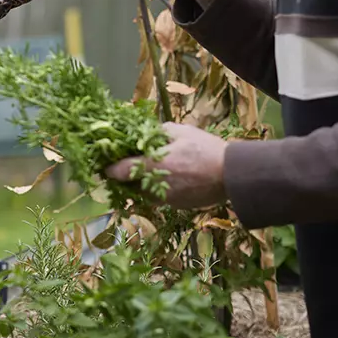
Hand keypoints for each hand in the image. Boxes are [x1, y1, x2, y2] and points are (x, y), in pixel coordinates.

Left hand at [104, 122, 227, 208]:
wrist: (232, 175)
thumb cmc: (206, 150)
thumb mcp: (180, 131)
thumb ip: (157, 133)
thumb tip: (144, 135)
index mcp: (151, 166)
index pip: (118, 172)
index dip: (109, 167)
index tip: (106, 162)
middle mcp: (154, 187)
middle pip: (128, 184)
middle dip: (124, 175)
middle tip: (126, 162)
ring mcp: (165, 199)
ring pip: (142, 193)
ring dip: (140, 183)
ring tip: (148, 169)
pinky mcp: (176, 206)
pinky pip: (158, 198)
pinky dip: (156, 189)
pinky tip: (166, 178)